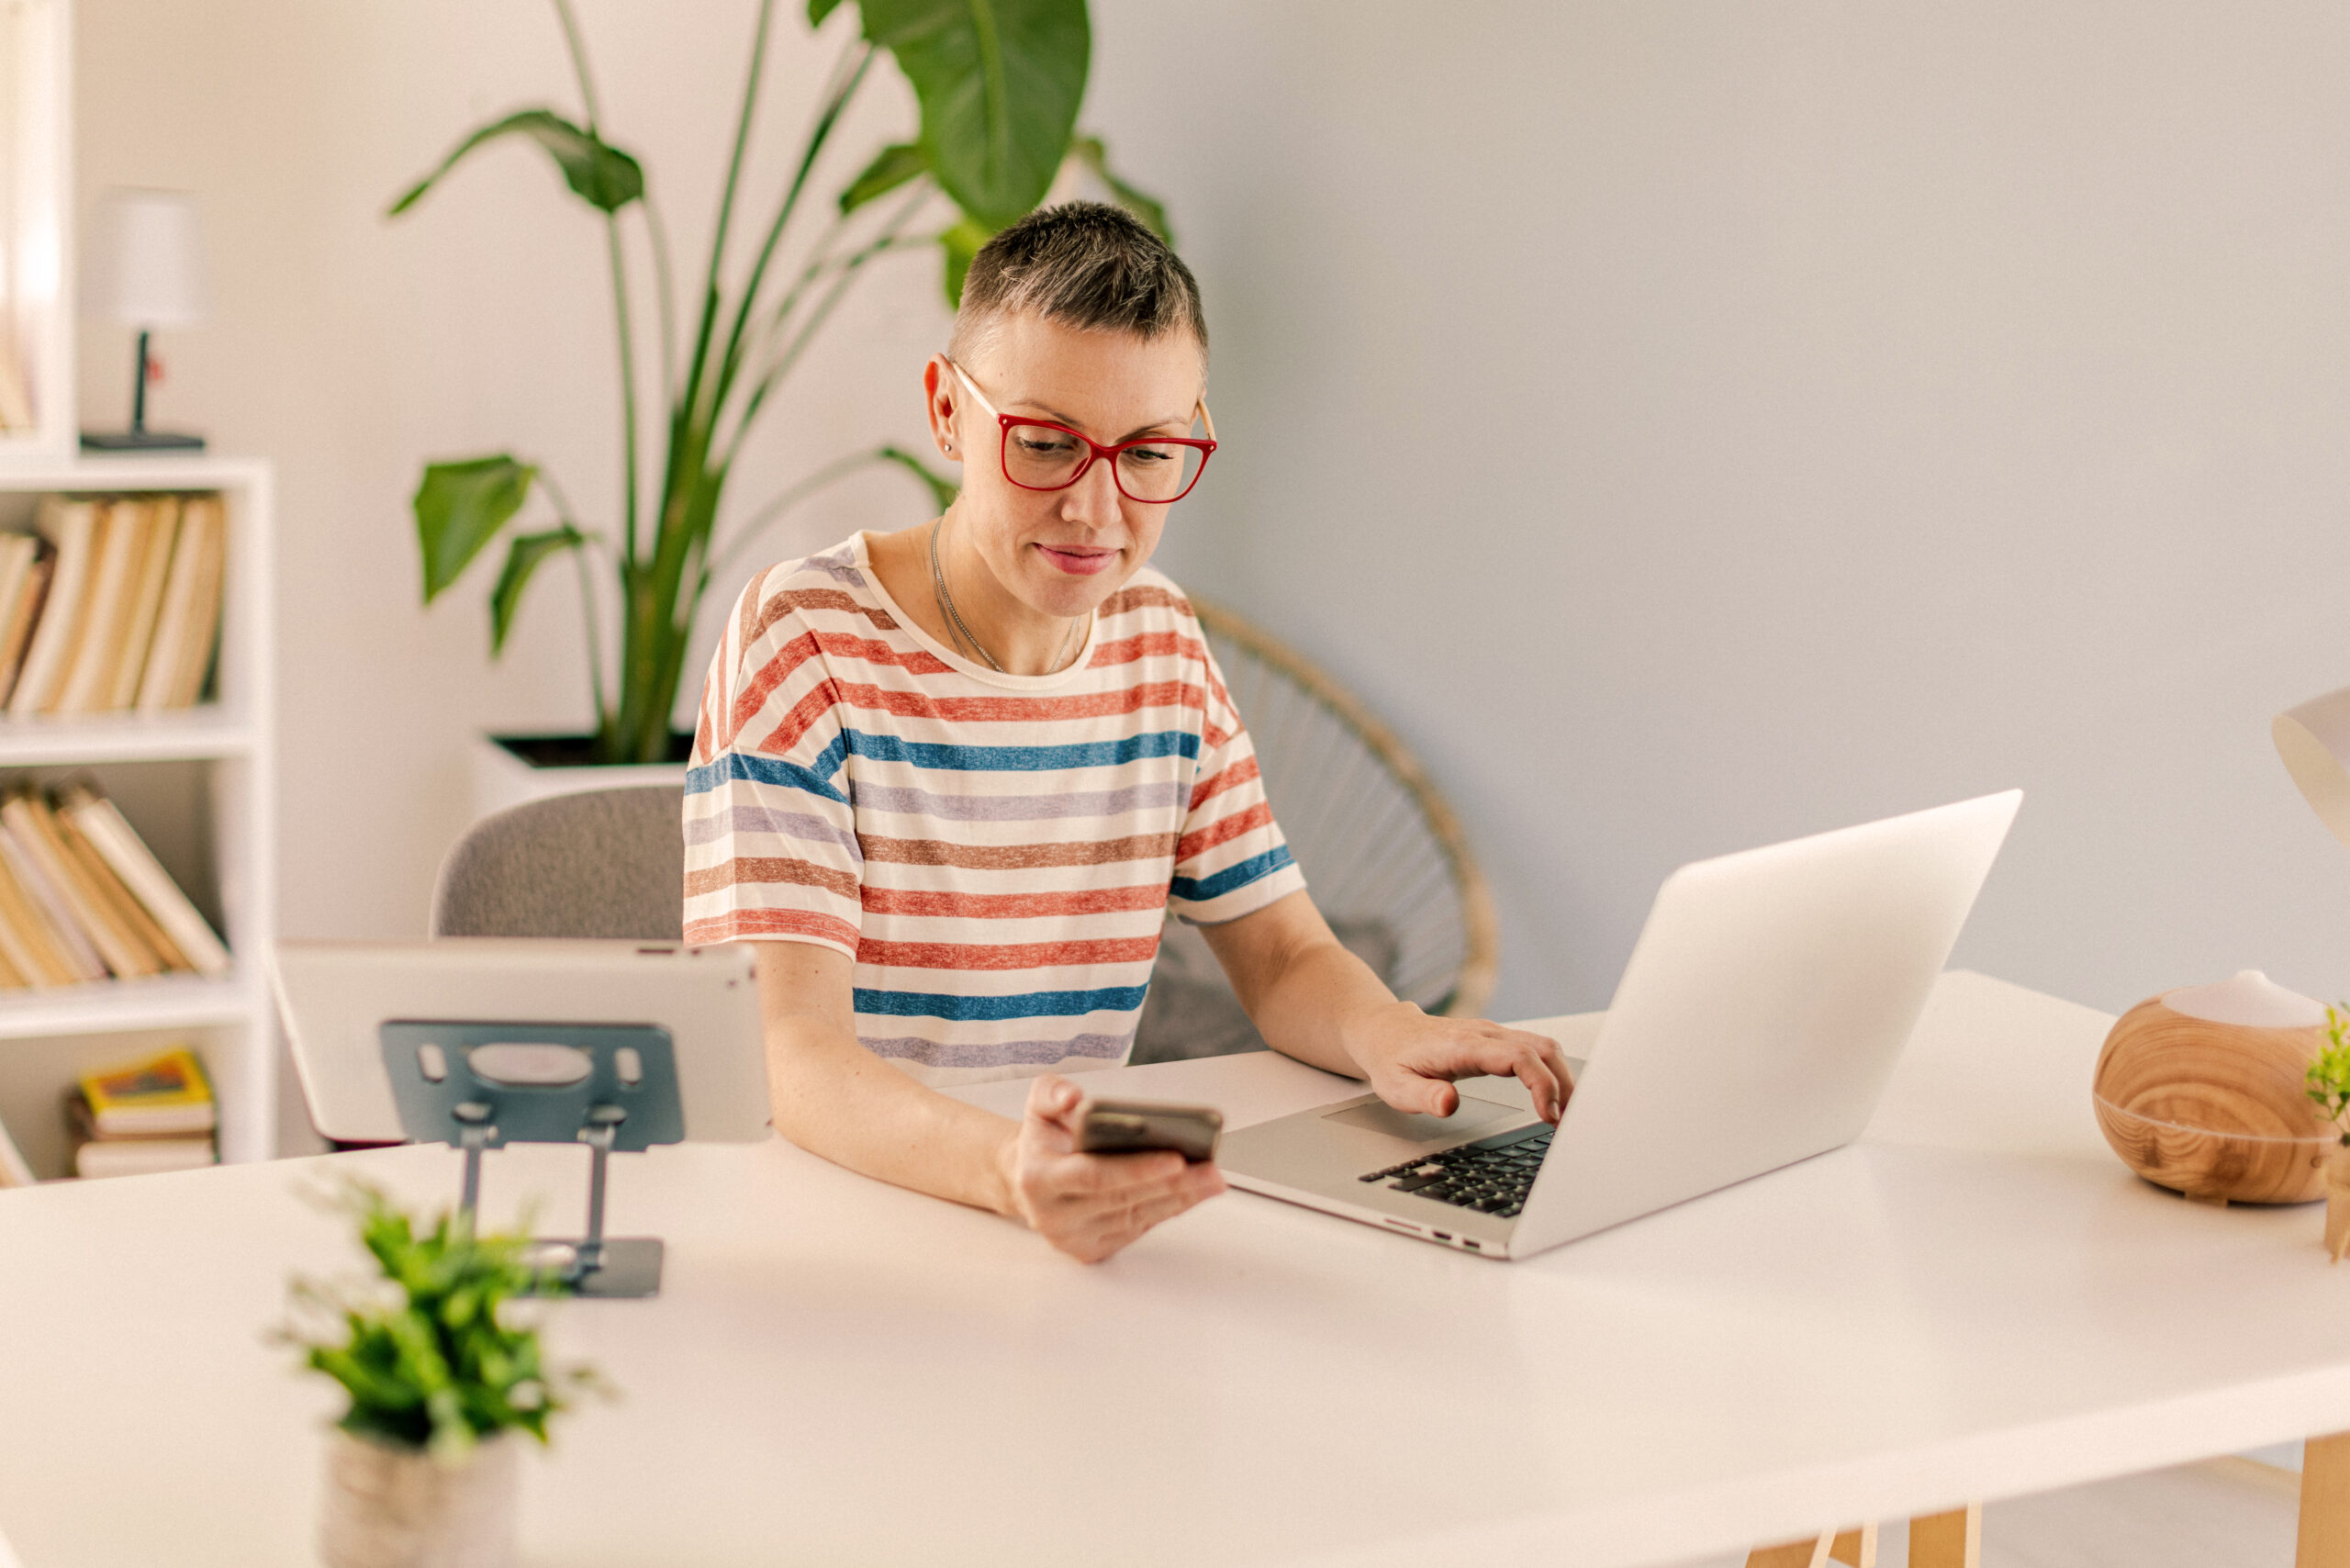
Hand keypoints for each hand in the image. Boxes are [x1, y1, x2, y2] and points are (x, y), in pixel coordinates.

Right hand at [996, 1075, 1226, 1262]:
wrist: (1026, 1179)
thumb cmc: (1043, 1140)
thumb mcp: (1038, 1105)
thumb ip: (1052, 1091)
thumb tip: (1073, 1097)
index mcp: (1038, 1179)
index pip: (1094, 1176)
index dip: (1136, 1170)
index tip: (1175, 1158)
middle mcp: (1053, 1216)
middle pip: (1124, 1200)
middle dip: (1173, 1184)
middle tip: (1210, 1168)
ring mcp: (1074, 1238)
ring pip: (1137, 1217)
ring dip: (1180, 1198)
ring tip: (1213, 1177)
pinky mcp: (1092, 1249)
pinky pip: (1140, 1228)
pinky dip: (1171, 1209)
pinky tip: (1195, 1191)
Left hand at [1349, 1003, 1572, 1123]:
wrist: (1385, 1030)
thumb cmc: (1391, 1059)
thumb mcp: (1396, 1086)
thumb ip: (1424, 1096)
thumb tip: (1449, 1104)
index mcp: (1463, 1045)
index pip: (1518, 1057)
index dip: (1541, 1084)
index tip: (1548, 1115)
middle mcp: (1484, 1034)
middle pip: (1543, 1048)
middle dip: (1564, 1085)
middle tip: (1569, 1124)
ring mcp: (1493, 1034)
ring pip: (1544, 1046)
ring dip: (1563, 1078)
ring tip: (1568, 1116)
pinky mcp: (1497, 1039)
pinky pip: (1536, 1049)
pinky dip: (1552, 1072)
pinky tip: (1554, 1098)